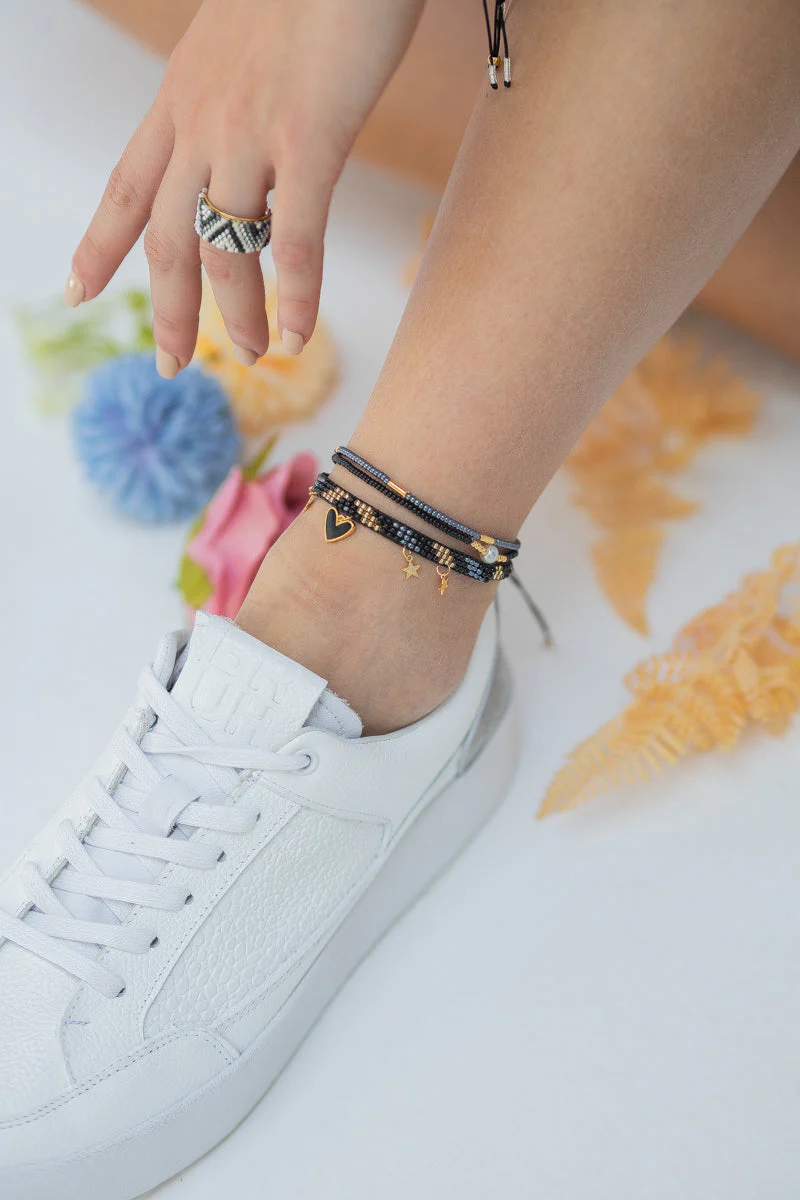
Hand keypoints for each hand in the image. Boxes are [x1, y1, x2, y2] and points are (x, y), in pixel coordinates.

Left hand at [66, 0, 423, 374]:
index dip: (98, 247)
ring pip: (225, 250)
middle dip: (169, 311)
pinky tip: (301, 335)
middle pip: (166, 239)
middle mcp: (201, 123)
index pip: (124, 187)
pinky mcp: (309, 141)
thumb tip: (242, 143)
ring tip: (260, 357)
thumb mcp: (241, 44)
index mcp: (181, 98)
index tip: (77, 289)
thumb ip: (229, 96)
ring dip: (238, 316)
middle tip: (173, 364)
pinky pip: (295, 241)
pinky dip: (298, 298)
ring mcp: (250, 134)